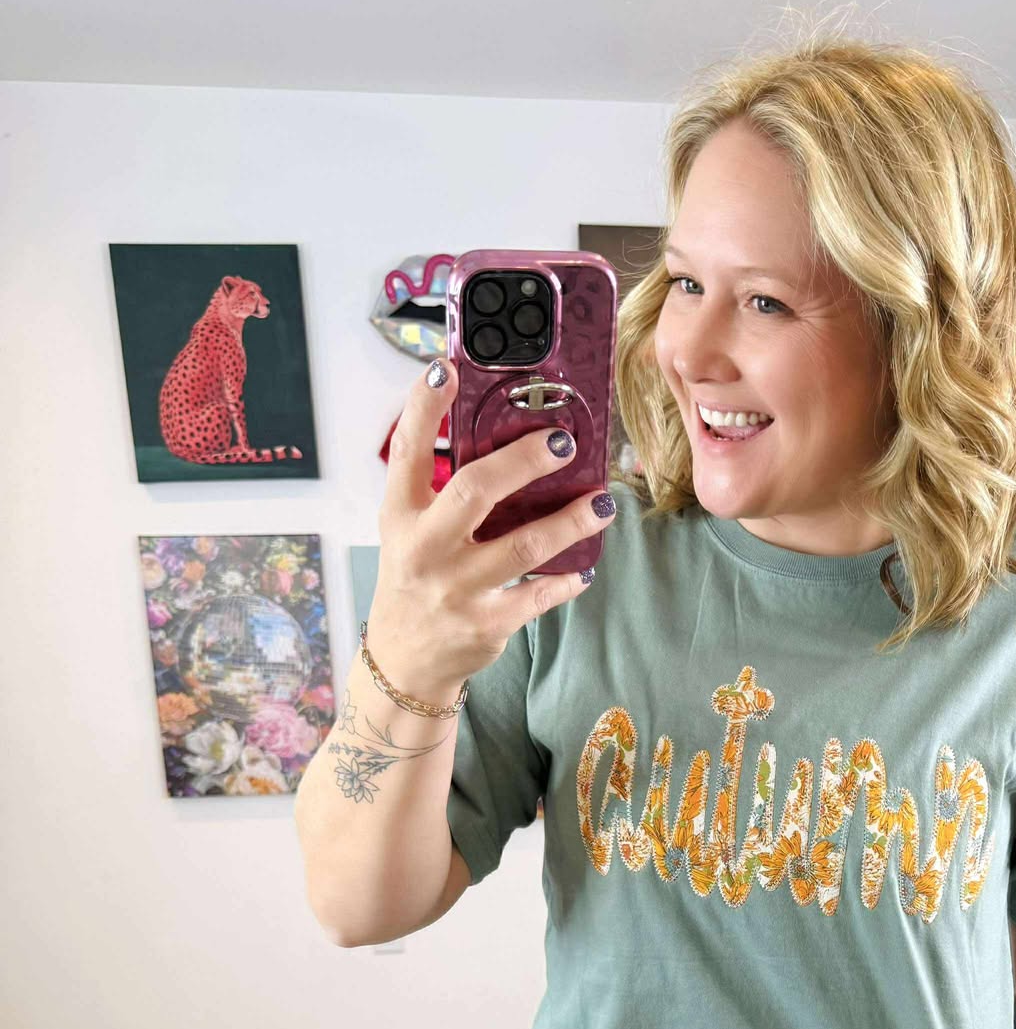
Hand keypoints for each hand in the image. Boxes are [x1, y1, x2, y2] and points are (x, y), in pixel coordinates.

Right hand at [369, 356, 615, 696]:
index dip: (424, 407)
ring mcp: (457, 588)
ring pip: (523, 546)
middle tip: (563, 442)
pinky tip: (584, 565)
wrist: (405, 660)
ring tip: (600, 502)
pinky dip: (567, 579)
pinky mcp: (487, 622)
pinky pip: (540, 595)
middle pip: (475, 490)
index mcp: (401, 515)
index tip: (446, 368)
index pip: (407, 450)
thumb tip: (504, 443)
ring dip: (570, 521)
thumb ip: (442, 492)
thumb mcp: (409, 532)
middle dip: (524, 461)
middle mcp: (425, 549)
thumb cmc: (416, 580)